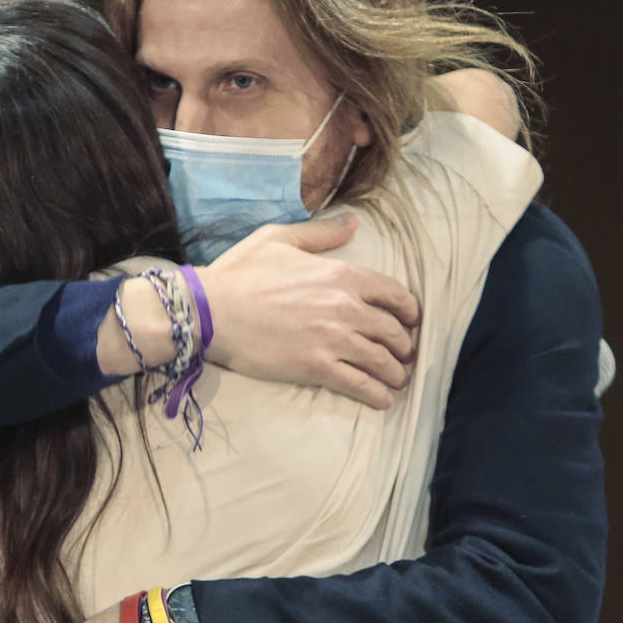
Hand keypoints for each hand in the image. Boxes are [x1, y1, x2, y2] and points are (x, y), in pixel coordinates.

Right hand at [199, 213, 419, 408]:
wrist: (212, 310)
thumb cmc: (240, 273)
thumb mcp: (279, 239)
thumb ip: (320, 233)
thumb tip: (353, 222)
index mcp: (341, 274)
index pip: (393, 293)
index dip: (408, 310)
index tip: (410, 320)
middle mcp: (346, 306)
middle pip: (392, 330)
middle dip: (403, 345)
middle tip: (403, 355)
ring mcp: (334, 339)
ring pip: (382, 360)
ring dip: (395, 373)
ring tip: (396, 380)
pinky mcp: (317, 368)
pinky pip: (361, 385)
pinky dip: (378, 395)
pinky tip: (383, 400)